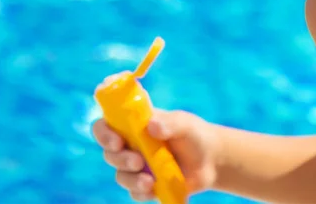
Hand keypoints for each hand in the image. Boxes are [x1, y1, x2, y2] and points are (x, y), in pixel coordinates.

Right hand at [92, 109, 220, 201]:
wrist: (212, 160)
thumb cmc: (194, 135)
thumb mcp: (185, 124)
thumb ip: (170, 123)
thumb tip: (152, 126)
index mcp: (134, 125)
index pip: (106, 125)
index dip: (104, 133)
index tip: (117, 141)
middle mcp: (131, 146)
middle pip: (109, 153)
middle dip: (120, 159)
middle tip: (138, 161)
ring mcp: (137, 167)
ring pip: (120, 175)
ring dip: (131, 179)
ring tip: (150, 181)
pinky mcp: (146, 185)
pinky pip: (134, 192)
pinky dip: (141, 193)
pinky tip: (153, 191)